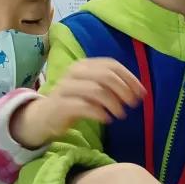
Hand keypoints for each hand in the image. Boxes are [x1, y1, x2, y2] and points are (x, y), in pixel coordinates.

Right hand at [11, 58, 144, 148]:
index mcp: (84, 65)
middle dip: (124, 90)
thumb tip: (139, 91)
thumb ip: (110, 85)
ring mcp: (65, 88)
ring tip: (120, 114)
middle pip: (105, 76)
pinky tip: (107, 119)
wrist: (43, 116)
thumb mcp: (91, 88)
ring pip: (96, 90)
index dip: (129, 78)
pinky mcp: (60, 105)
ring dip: (113, 103)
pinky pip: (84, 106)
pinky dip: (99, 113)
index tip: (141, 93)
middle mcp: (74, 72)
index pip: (111, 65)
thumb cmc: (73, 102)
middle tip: (132, 104)